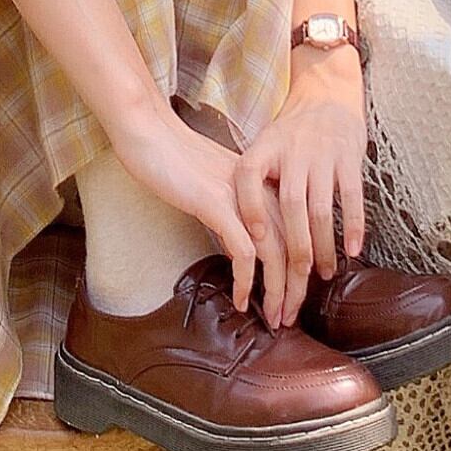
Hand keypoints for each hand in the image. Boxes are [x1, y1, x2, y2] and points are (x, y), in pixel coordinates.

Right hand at [110, 105, 285, 323]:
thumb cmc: (175, 158)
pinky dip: (246, 282)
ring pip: (275, 254)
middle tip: (289, 317)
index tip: (294, 295)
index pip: (295, 232)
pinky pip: (244, 253)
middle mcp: (259, 191)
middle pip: (293, 246)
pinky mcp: (218, 205)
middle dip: (295, 288)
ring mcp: (240, 198)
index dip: (300, 268)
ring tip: (274, 317)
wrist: (150, 132)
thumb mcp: (217, 182)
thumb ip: (237, 206)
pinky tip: (242, 300)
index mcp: (262, 184)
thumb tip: (245, 242)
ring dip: (277, 292)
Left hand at [234, 84, 367, 329]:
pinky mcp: (349, 158)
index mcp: (264, 148)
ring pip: (320, 208)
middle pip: (290, 206)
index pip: (248, 177)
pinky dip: (352, 225)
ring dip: (322, 247)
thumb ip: (253, 182)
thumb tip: (239, 231)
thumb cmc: (290, 130)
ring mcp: (322, 155)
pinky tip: (352, 250)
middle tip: (294, 286)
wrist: (326, 93)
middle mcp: (292, 152)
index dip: (249, 208)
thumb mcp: (262, 146)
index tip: (253, 243)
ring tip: (323, 274)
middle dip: (293, 252)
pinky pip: (351, 196)